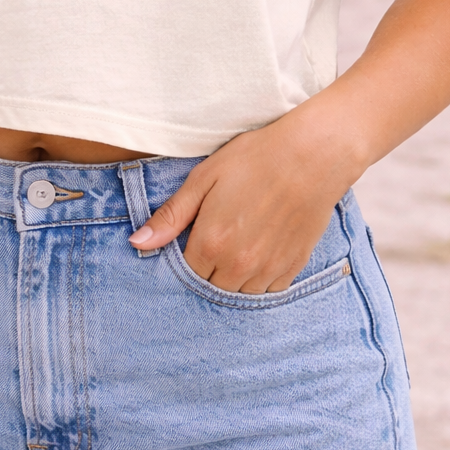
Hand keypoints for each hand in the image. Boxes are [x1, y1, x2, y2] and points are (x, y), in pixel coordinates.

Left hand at [128, 97, 362, 292]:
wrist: (312, 155)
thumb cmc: (255, 159)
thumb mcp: (204, 178)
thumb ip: (171, 216)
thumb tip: (137, 244)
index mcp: (211, 242)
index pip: (184, 272)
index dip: (185, 255)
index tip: (192, 237)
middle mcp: (239, 265)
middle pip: (210, 287)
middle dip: (207, 268)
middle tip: (217, 236)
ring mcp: (268, 270)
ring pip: (238, 293)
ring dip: (232, 276)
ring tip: (239, 242)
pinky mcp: (292, 268)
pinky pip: (267, 291)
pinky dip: (259, 278)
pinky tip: (260, 249)